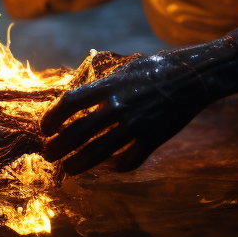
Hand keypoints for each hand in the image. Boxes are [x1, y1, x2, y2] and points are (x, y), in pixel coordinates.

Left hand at [40, 38, 237, 174]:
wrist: (192, 76)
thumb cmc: (155, 69)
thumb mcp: (124, 68)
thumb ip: (101, 85)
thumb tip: (75, 100)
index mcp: (109, 85)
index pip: (69, 103)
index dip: (52, 118)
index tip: (45, 128)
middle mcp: (119, 105)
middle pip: (78, 132)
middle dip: (58, 147)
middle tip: (49, 153)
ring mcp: (136, 124)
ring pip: (99, 153)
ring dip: (78, 164)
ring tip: (68, 169)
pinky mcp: (153, 138)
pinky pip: (129, 161)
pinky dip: (116, 167)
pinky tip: (110, 166)